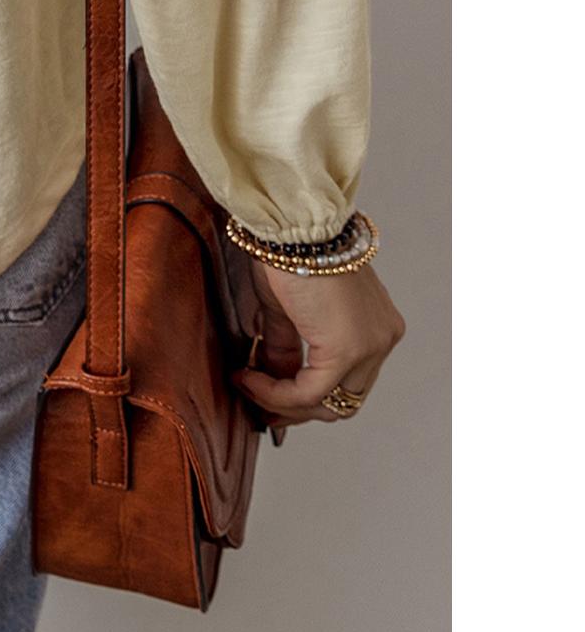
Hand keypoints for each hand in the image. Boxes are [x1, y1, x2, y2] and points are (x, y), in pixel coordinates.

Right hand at [234, 259, 403, 430]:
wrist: (293, 223)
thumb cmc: (290, 248)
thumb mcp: (287, 306)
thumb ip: (285, 345)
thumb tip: (270, 375)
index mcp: (375, 324)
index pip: (346, 379)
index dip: (305, 395)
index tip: (267, 393)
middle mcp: (382, 338)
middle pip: (344, 399)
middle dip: (296, 408)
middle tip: (259, 405)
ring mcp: (371, 345)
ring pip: (331, 403)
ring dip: (284, 403)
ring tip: (248, 384)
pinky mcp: (348, 349)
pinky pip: (311, 391)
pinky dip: (276, 394)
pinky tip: (249, 378)